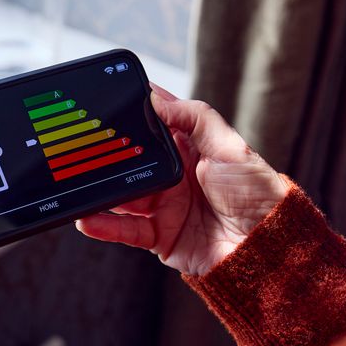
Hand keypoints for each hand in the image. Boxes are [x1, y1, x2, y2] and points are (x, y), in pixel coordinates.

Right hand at [76, 83, 288, 275]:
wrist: (267, 248)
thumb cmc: (256, 193)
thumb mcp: (230, 146)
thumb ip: (194, 118)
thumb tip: (155, 98)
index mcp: (187, 149)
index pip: (151, 124)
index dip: (130, 113)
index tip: (105, 101)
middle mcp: (170, 176)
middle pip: (128, 160)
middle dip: (106, 154)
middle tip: (82, 145)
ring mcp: (161, 206)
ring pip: (120, 195)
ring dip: (99, 190)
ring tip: (78, 183)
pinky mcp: (157, 236)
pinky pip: (124, 230)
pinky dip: (104, 225)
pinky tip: (86, 218)